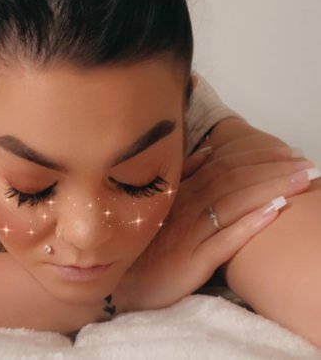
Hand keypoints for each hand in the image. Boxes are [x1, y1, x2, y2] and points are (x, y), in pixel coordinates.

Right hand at [116, 145, 314, 311]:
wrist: (126, 278)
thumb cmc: (149, 240)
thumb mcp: (164, 202)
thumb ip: (185, 174)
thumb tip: (210, 150)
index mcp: (183, 192)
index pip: (225, 166)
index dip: (258, 157)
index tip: (288, 152)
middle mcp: (187, 207)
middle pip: (234, 181)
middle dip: (272, 170)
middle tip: (307, 164)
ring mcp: (189, 233)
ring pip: (232, 205)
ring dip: (268, 190)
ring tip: (301, 182)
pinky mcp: (191, 260)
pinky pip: (222, 241)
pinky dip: (248, 225)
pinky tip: (273, 213)